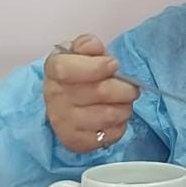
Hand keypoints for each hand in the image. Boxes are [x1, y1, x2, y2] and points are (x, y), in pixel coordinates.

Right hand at [43, 35, 138, 153]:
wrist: (64, 103)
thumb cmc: (77, 74)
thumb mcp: (79, 52)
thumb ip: (87, 45)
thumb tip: (94, 46)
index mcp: (54, 70)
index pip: (67, 70)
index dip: (96, 67)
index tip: (114, 64)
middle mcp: (54, 97)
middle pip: (99, 92)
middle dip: (125, 89)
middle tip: (131, 88)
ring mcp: (63, 122)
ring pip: (108, 115)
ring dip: (125, 108)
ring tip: (124, 102)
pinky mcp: (75, 141)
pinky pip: (110, 135)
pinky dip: (120, 125)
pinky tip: (115, 118)